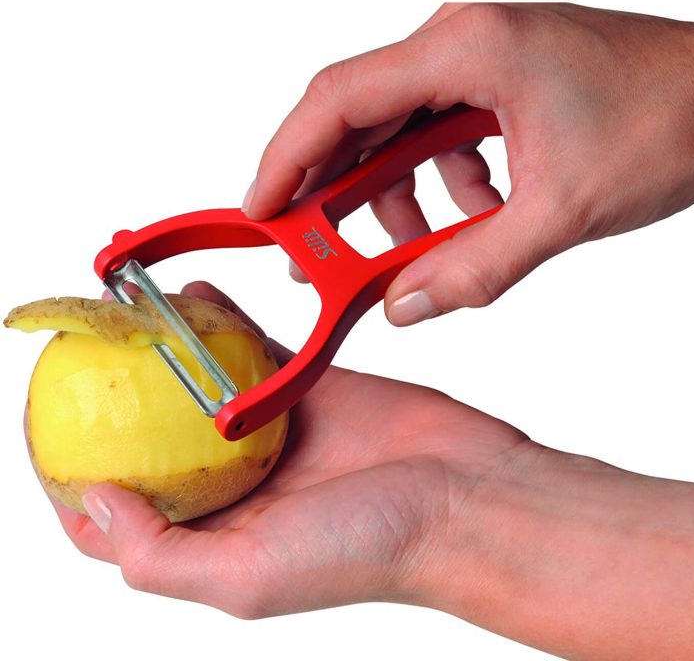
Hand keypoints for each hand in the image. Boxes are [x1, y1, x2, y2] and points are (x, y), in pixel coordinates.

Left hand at [47, 284, 693, 657]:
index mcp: (216, 537)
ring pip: (200, 386)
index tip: (45, 426)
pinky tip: (192, 298)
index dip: (73, 476)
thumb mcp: (249, 578)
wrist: (464, 495)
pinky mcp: (308, 387)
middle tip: (80, 361)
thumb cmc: (372, 548)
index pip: (120, 516)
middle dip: (115, 405)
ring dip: (163, 355)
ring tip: (127, 321)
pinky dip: (222, 324)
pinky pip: (254, 348)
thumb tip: (90, 502)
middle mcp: (238, 486)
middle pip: (155, 440)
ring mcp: (273, 432)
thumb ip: (159, 554)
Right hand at [243, 2, 693, 325]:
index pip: (339, 99)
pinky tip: (482, 213)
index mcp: (466, 49)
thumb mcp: (562, 211)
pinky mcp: (494, 81)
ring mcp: (477, 58)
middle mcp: (460, 43)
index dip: (286, 158)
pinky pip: (438, 137)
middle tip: (320, 254)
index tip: (258, 211)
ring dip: (401, 197)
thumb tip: (406, 305)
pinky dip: (444, 185)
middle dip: (335, 192)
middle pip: (359, 119)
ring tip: (434, 244)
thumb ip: (476, 268)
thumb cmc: (666, 120)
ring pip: (398, 134)